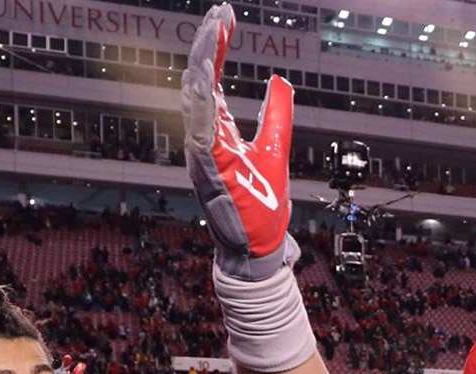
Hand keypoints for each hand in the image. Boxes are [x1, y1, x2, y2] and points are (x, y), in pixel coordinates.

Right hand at [182, 3, 295, 280]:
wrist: (261, 248)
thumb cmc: (262, 206)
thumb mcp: (276, 147)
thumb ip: (276, 113)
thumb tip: (281, 80)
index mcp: (218, 130)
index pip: (213, 78)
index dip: (218, 46)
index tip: (226, 16)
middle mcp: (204, 136)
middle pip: (199, 80)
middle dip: (209, 44)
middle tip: (220, 13)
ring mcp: (202, 152)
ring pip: (195, 98)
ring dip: (204, 63)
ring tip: (214, 31)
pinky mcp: (208, 168)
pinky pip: (199, 126)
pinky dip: (201, 98)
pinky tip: (207, 72)